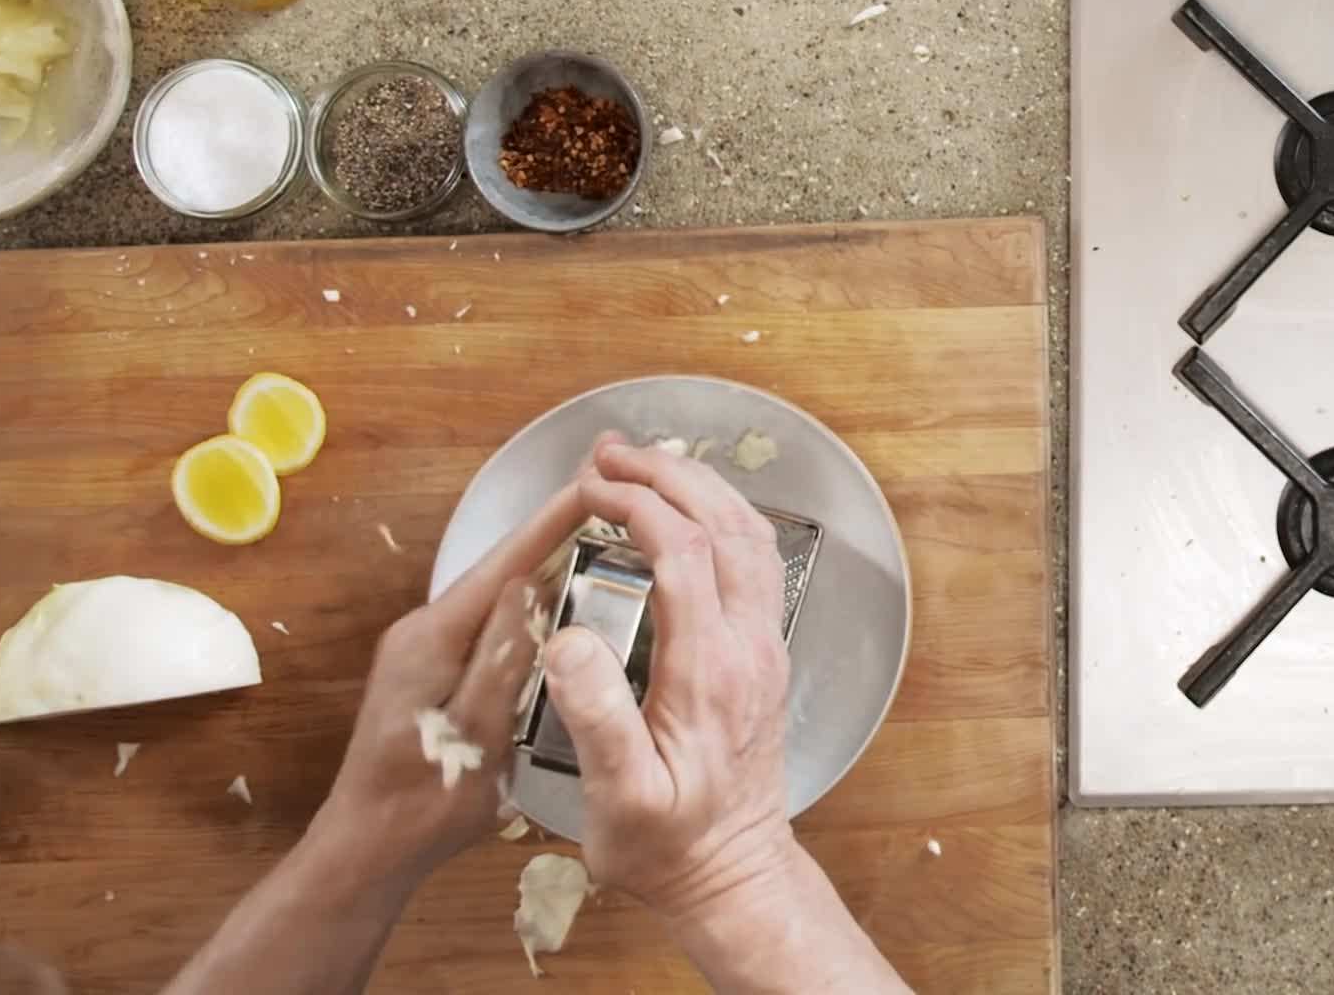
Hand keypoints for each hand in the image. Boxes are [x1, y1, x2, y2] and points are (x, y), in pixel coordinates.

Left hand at [311, 479, 585, 882]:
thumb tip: (531, 582)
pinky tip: (569, 605)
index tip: (600, 481)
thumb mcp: (477, 734)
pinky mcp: (434, 670)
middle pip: (500, 569)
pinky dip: (532, 605)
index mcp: (433, 637)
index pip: (504, 563)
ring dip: (547, 566)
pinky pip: (491, 623)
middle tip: (617, 503)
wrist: (368, 849)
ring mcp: (426, 649)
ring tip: (607, 541)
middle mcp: (425, 629)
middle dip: (556, 533)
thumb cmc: (425, 804)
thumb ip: (502, 658)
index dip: (553, 521)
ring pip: (496, 596)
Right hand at [542, 437, 799, 921]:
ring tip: (645, 464)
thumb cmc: (670, 848)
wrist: (732, 880)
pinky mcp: (763, 658)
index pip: (683, 553)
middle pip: (724, 526)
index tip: (590, 487)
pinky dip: (721, 518)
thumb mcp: (619, 797)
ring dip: (699, 488)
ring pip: (750, 537)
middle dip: (667, 475)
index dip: (636, 506)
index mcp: (709, 672)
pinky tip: (690, 513)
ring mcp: (764, 650)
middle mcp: (748, 649)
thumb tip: (569, 639)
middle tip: (610, 454)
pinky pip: (755, 563)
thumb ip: (597, 716)